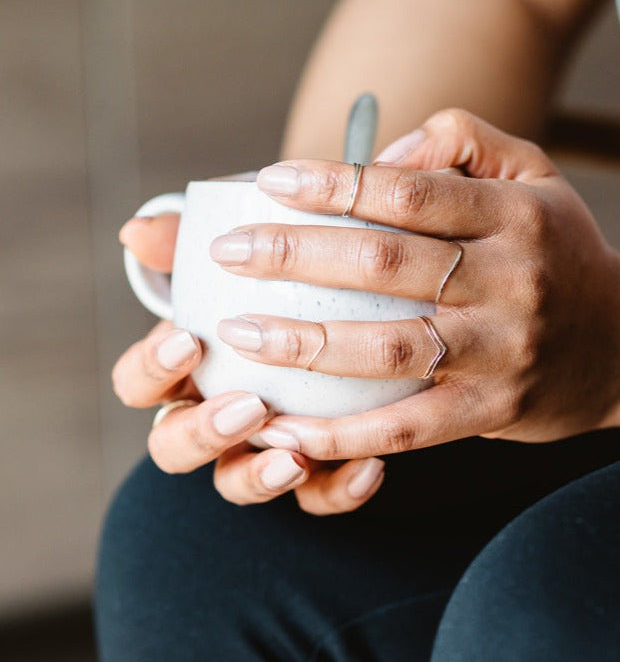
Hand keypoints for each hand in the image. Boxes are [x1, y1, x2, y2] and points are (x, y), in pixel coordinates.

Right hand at [114, 195, 384, 514]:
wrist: (344, 316)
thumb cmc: (276, 285)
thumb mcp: (242, 258)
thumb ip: (190, 243)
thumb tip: (135, 232)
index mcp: (186, 370)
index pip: (137, 383)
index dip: (150, 369)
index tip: (189, 340)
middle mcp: (212, 415)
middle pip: (172, 447)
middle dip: (201, 433)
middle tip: (247, 405)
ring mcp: (258, 449)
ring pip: (235, 484)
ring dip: (258, 478)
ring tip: (293, 458)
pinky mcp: (311, 471)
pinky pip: (315, 498)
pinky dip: (338, 490)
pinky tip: (372, 467)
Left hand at [209, 109, 619, 460]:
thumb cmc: (563, 254)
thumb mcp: (533, 177)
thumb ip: (461, 144)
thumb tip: (385, 150)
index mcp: (511, 218)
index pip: (407, 192)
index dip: (334, 184)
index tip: (270, 181)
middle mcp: (507, 283)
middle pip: (385, 265)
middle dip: (295, 256)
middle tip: (229, 253)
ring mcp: (498, 353)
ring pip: (389, 348)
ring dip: (307, 344)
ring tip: (240, 337)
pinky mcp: (490, 412)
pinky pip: (407, 429)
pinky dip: (343, 435)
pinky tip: (287, 431)